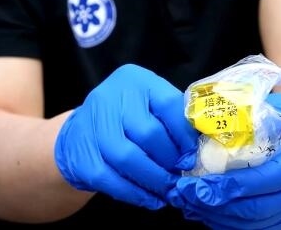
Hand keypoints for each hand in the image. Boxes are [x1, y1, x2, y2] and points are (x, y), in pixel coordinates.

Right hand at [54, 64, 199, 208]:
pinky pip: (112, 180)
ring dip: (155, 180)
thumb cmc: (125, 120)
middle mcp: (110, 97)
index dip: (185, 134)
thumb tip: (202, 150)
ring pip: (129, 158)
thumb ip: (172, 120)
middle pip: (148, 133)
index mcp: (135, 80)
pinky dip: (136, 194)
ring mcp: (92, 126)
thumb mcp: (148, 106)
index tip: (192, 155)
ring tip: (169, 190)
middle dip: (170, 160)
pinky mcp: (81, 156)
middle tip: (182, 175)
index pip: (168, 104)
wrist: (78, 134)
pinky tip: (151, 199)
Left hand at [169, 93, 280, 228]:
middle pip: (262, 207)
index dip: (237, 183)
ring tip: (188, 202)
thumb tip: (200, 124)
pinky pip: (255, 227)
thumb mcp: (276, 106)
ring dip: (218, 216)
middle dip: (220, 204)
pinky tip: (204, 211)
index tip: (204, 182)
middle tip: (187, 193)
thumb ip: (246, 116)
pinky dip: (227, 222)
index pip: (272, 176)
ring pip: (256, 222)